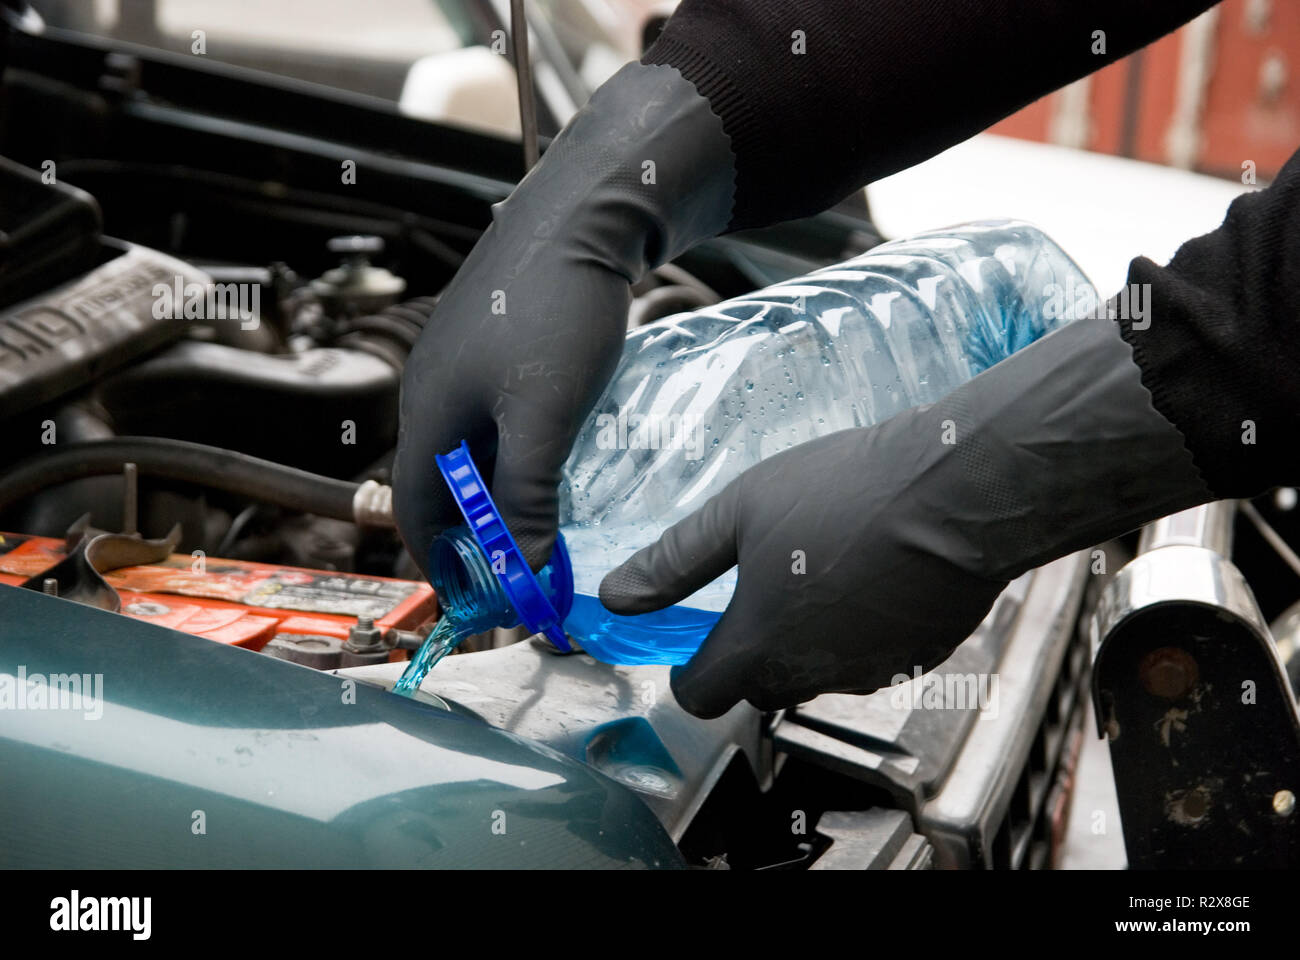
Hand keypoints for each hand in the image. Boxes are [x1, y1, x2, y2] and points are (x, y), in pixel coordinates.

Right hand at [393, 63, 733, 574]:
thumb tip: (519, 569)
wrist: (585, 215)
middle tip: (515, 575)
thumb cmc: (557, 312)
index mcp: (429, 417)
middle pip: (439, 488)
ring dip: (497, 499)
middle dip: (473, 538)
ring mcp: (460, 367)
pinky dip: (512, 460)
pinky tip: (549, 467)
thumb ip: (526, 497)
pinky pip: (491, 423)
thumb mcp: (544, 419)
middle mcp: (433, 394)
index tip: (476, 603)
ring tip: (537, 531)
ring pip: (469, 455)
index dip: (441, 564)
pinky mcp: (492, 348)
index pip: (414, 513)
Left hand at [600, 315, 1212, 717]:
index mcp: (757, 647)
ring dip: (803, 638)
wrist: (956, 492)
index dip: (685, 668)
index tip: (691, 635)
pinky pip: (868, 657)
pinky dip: (857, 629)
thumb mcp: (737, 512)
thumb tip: (616, 595)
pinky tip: (866, 574)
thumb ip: (673, 562)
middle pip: (756, 686)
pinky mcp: (915, 657)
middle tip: (756, 586)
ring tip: (818, 567)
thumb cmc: (844, 494)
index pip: (697, 695)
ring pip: (814, 672)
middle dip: (745, 650)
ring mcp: (867, 672)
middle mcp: (810, 675)